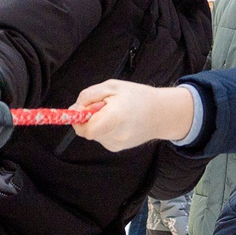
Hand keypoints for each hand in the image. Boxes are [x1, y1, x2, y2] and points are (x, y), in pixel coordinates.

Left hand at [75, 79, 195, 150]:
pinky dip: (104, 128)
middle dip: (88, 118)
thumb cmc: (138, 97)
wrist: (161, 114)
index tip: (82, 109)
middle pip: (87, 131)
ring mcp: (117, 144)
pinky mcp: (116, 148)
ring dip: (97, 122)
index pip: (86, 129)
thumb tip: (73, 109)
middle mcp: (116, 135)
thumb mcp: (112, 86)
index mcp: (115, 117)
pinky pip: (101, 137)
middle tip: (103, 106)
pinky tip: (118, 121)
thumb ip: (89, 96)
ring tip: (114, 113)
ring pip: (93, 133)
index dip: (78, 120)